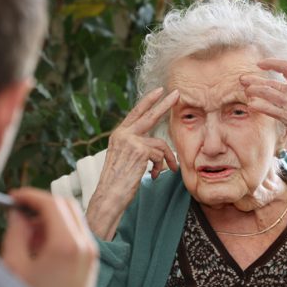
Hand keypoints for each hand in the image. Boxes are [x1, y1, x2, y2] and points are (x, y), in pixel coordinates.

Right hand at [1, 188, 98, 286]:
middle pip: (66, 204)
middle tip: (19, 210)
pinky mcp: (92, 264)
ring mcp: (92, 255)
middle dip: (42, 203)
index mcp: (66, 244)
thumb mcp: (15, 267)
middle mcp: (85, 246)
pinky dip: (59, 231)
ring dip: (50, 217)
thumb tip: (16, 213)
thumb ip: (15, 233)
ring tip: (27, 236)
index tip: (13, 196)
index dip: (30, 195)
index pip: (51, 202)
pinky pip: (76, 234)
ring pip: (73, 218)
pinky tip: (40, 250)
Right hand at [86, 87, 178, 239]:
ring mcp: (131, 141)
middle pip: (149, 115)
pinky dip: (160, 167)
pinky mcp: (140, 150)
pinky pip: (160, 155)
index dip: (148, 101)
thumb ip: (135, 146)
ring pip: (160, 143)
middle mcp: (123, 134)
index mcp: (118, 135)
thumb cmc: (118, 181)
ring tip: (166, 170)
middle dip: (165, 104)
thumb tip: (155, 144)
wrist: (110, 195)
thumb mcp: (124, 158)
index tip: (159, 91)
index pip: (135, 113)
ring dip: (166, 158)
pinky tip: (153, 175)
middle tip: (177, 94)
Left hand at [240, 58, 286, 165]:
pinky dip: (259, 106)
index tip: (261, 64)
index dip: (272, 63)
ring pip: (269, 94)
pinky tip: (251, 105)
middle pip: (273, 82)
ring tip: (245, 91)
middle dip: (256, 80)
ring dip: (254, 91)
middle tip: (243, 78)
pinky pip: (270, 110)